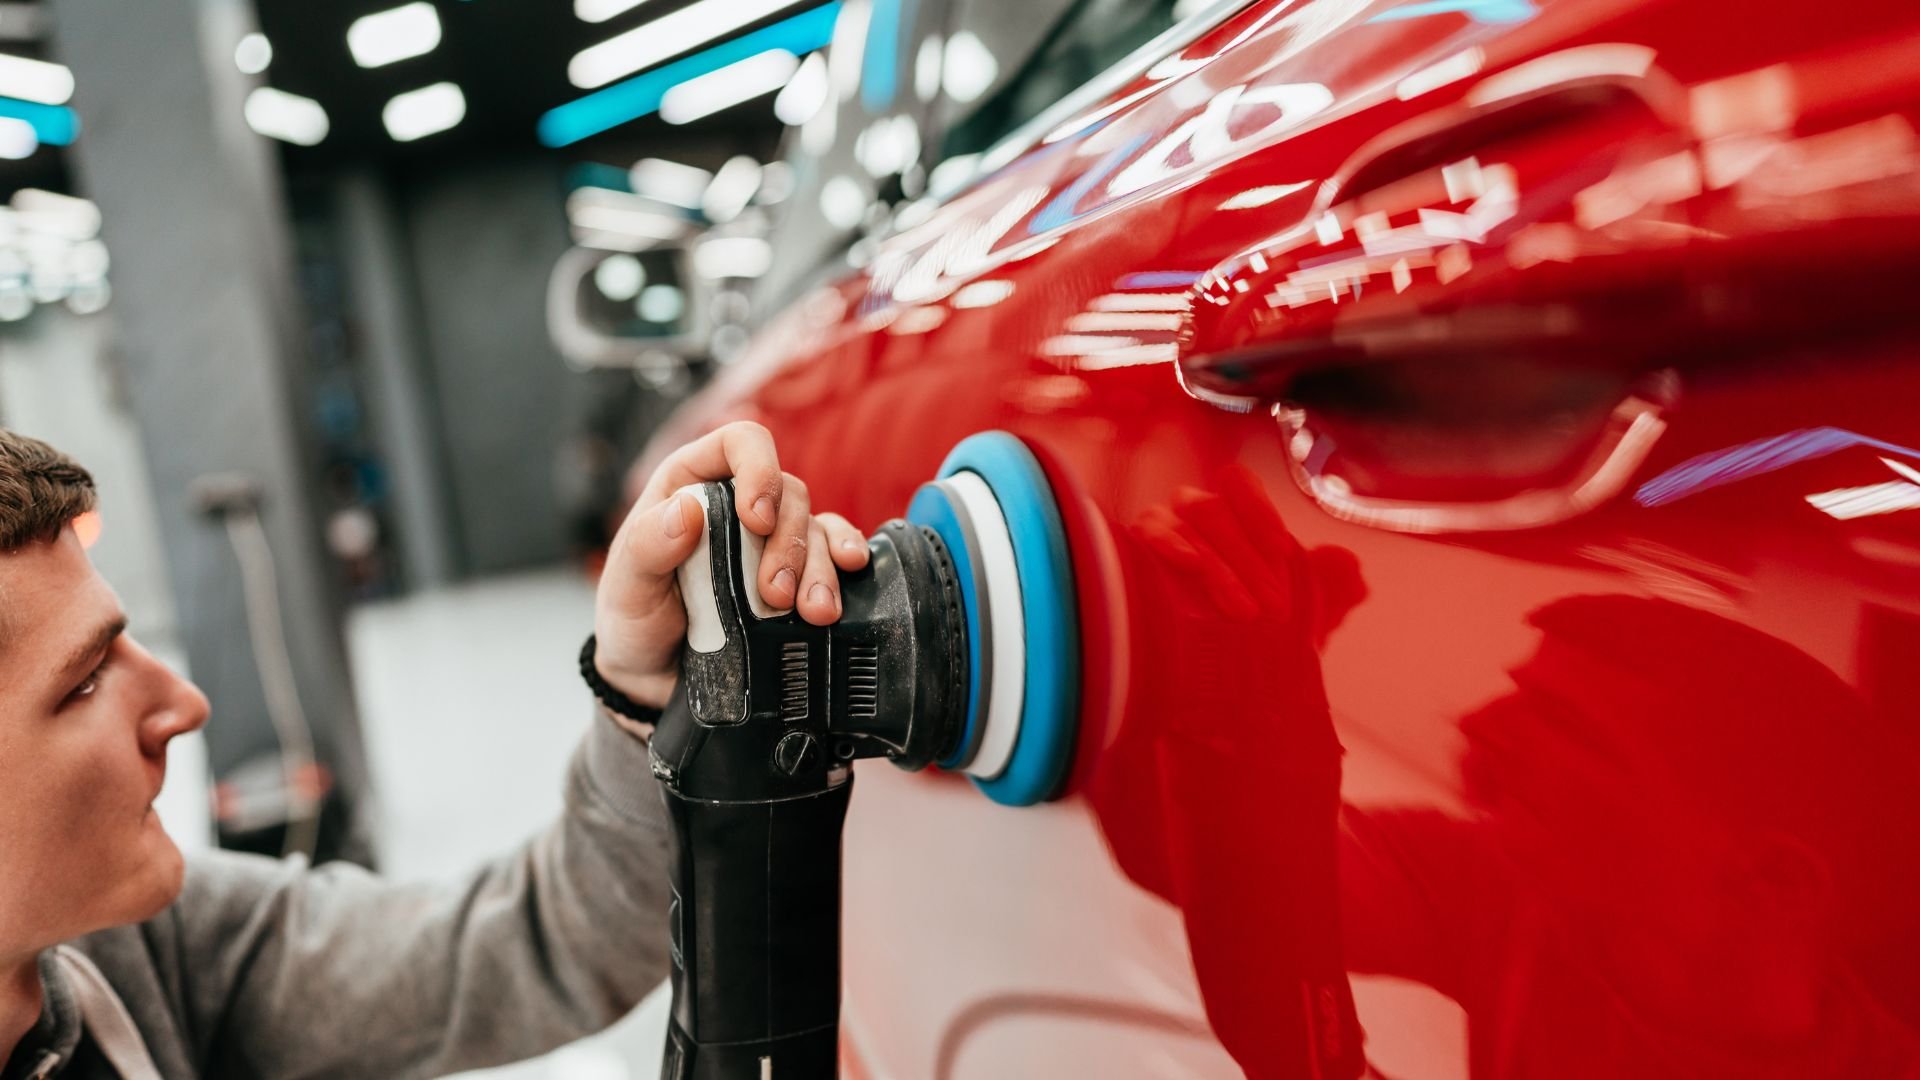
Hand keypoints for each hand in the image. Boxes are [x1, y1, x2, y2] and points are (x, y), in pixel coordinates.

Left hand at [594, 421, 870, 708]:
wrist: (656, 676)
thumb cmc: (634, 618)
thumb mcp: (627, 585)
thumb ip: (648, 546)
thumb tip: (688, 511)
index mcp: (693, 485)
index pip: (740, 444)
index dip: (759, 470)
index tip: (758, 520)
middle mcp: (737, 503)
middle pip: (789, 492)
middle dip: (789, 544)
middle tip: (774, 594)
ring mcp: (769, 540)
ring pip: (815, 527)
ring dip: (820, 568)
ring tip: (813, 611)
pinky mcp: (795, 573)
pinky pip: (833, 550)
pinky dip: (845, 561)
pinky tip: (850, 572)